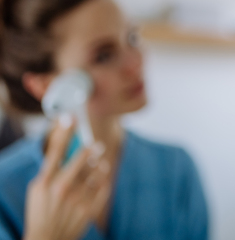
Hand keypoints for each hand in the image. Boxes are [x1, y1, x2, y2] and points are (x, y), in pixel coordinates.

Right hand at [23, 116, 111, 239]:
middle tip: (96, 145)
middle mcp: (61, 189)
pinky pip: (103, 187)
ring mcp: (77, 200)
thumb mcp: (38, 188)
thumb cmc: (41, 211)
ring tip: (99, 163)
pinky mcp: (89, 209)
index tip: (70, 117)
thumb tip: (65, 146)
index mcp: (45, 182)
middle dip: (91, 148)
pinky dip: (103, 181)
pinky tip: (100, 179)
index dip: (64, 132)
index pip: (55, 150)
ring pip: (97, 171)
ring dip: (99, 165)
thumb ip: (51, 169)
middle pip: (82, 158)